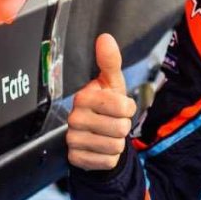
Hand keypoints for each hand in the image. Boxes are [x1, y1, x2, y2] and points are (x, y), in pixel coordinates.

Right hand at [66, 33, 137, 170]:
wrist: (94, 136)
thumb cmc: (106, 106)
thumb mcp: (111, 84)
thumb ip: (110, 62)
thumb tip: (105, 38)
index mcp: (84, 97)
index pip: (122, 107)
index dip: (127, 109)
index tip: (119, 108)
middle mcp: (75, 118)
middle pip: (120, 129)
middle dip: (123, 128)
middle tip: (112, 123)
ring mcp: (73, 139)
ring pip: (115, 146)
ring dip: (117, 144)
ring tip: (107, 136)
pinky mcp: (76, 158)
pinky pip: (107, 161)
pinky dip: (109, 158)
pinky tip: (100, 149)